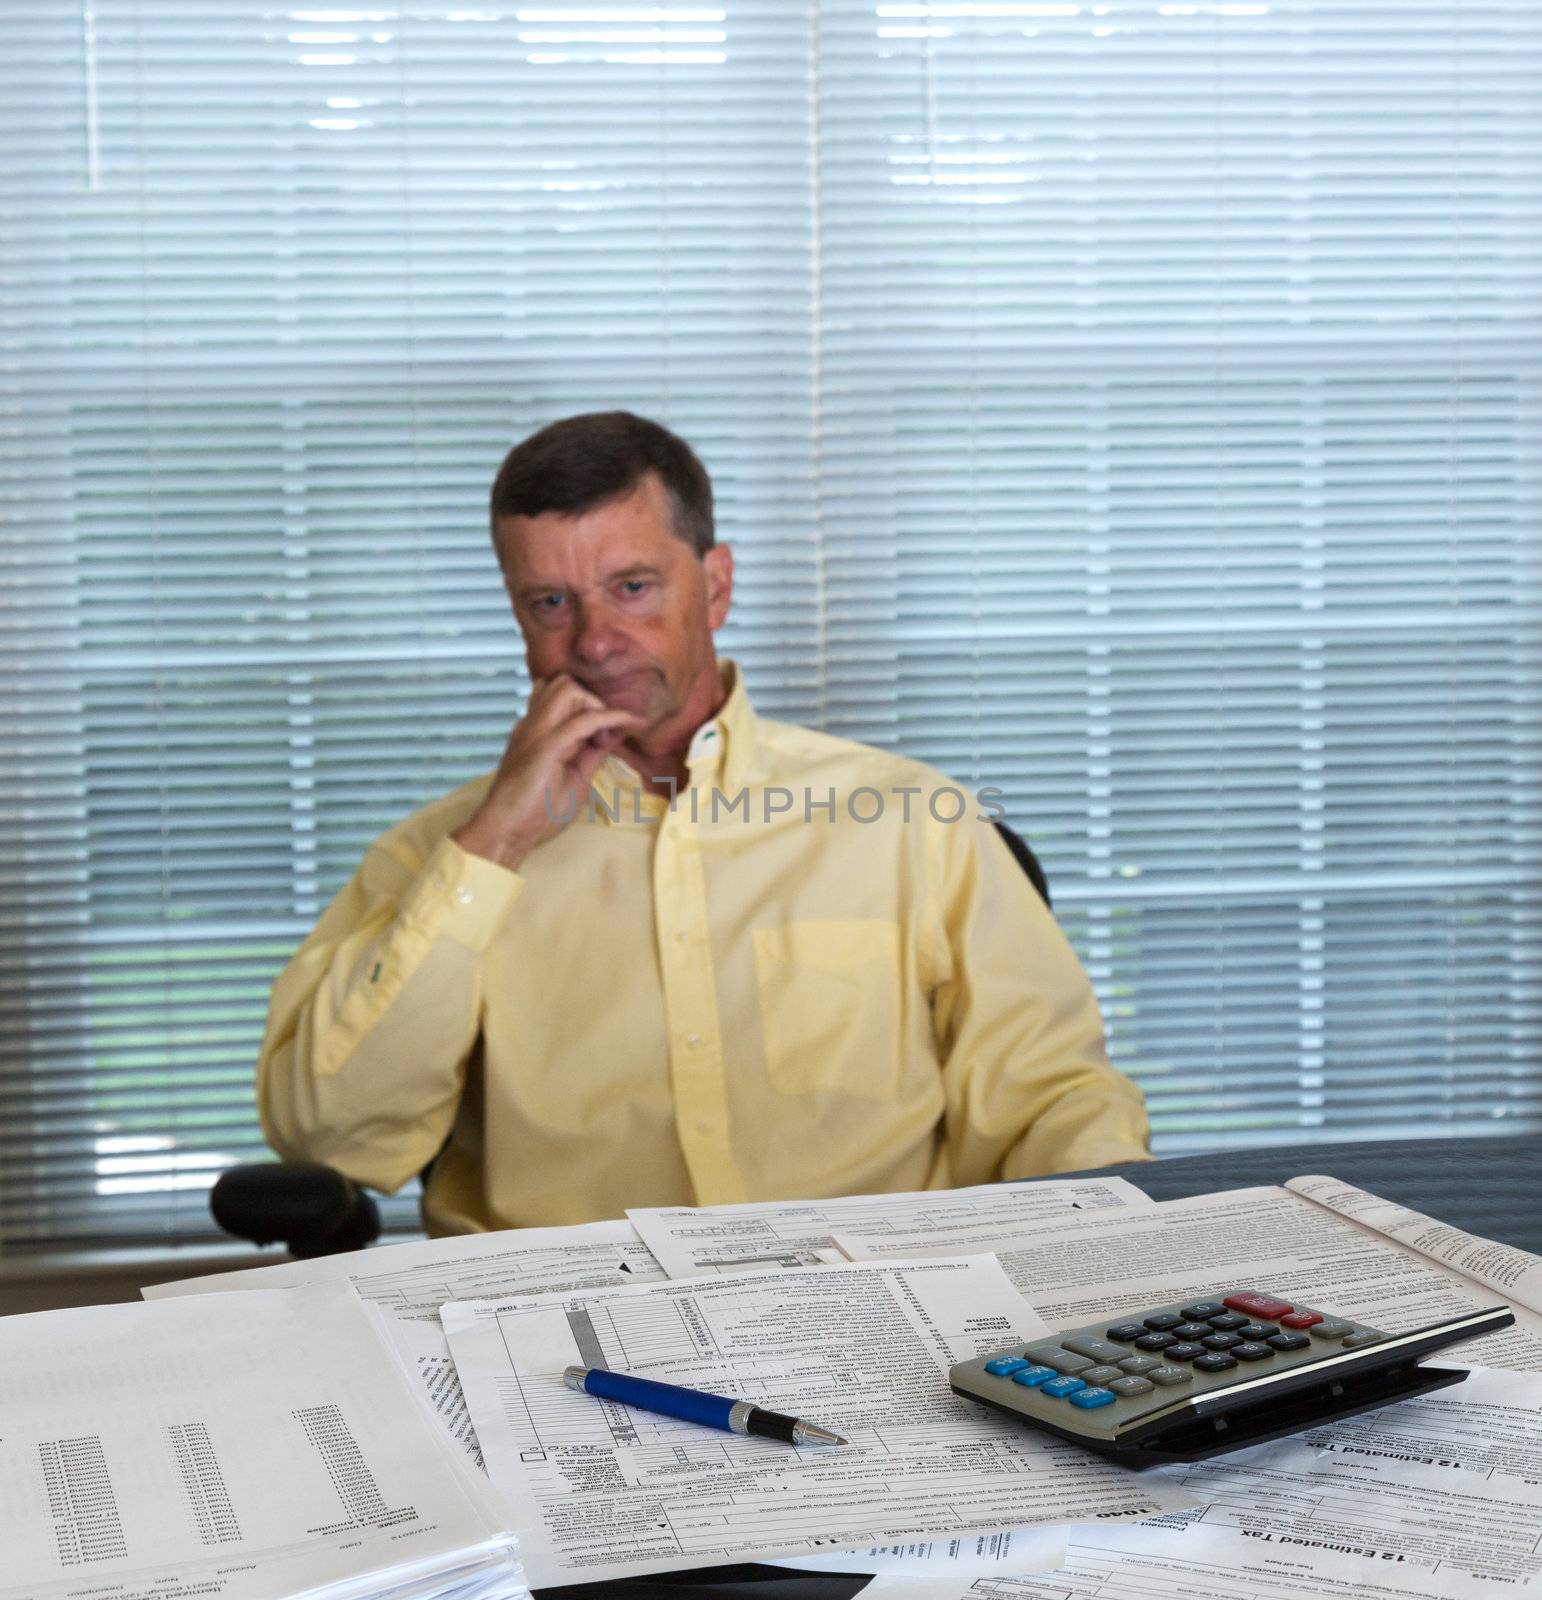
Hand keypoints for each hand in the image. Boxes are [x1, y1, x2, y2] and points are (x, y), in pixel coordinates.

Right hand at [451, 675, 642, 869]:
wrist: (506, 833)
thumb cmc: (535, 814)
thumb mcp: (574, 778)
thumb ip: (591, 754)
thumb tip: (612, 734)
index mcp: (535, 730)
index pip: (562, 697)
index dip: (590, 708)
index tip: (607, 736)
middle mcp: (533, 724)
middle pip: (563, 683)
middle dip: (591, 700)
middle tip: (602, 736)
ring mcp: (535, 731)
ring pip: (568, 688)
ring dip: (596, 706)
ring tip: (603, 737)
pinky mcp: (544, 746)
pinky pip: (583, 720)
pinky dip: (611, 717)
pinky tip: (629, 723)